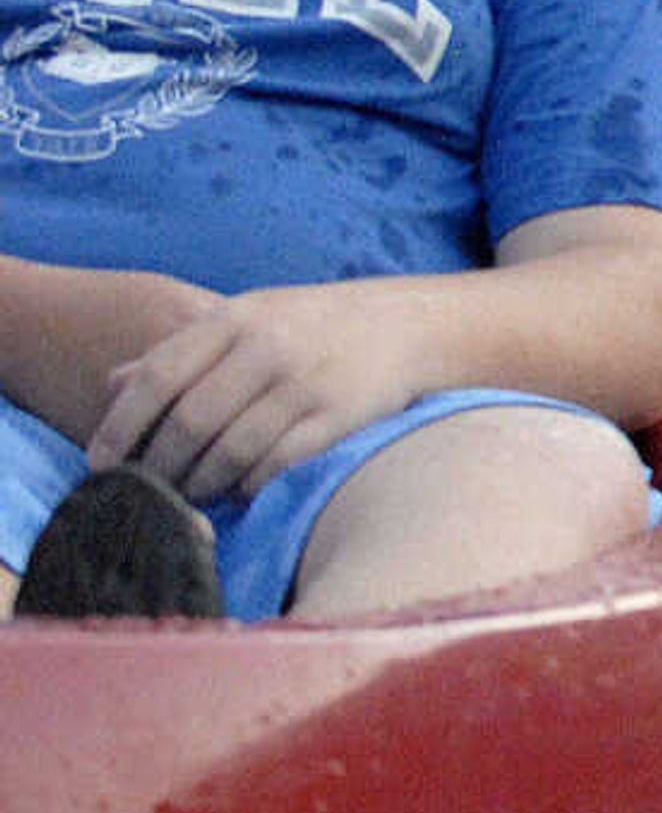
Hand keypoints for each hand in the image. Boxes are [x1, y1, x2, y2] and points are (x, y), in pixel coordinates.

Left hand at [89, 281, 429, 502]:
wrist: (408, 325)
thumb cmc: (314, 324)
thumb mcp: (248, 318)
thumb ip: (183, 349)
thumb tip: (112, 382)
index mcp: (237, 319)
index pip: (159, 376)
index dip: (121, 425)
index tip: (101, 463)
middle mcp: (269, 348)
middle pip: (190, 422)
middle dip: (159, 466)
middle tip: (145, 490)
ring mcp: (307, 383)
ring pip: (231, 451)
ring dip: (201, 483)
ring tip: (190, 494)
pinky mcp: (339, 417)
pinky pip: (277, 464)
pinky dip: (249, 484)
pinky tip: (240, 488)